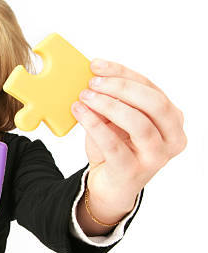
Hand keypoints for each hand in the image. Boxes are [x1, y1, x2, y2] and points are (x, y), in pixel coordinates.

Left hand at [71, 59, 186, 217]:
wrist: (109, 187)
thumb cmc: (115, 149)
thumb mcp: (114, 120)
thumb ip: (110, 100)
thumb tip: (93, 77)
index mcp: (171, 118)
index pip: (149, 88)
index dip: (122, 73)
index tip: (97, 65)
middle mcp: (171, 137)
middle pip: (153, 102)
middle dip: (120, 87)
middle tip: (92, 82)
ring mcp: (155, 157)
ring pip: (138, 123)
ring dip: (108, 105)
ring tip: (84, 97)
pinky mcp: (134, 172)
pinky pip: (114, 145)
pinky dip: (95, 126)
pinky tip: (81, 113)